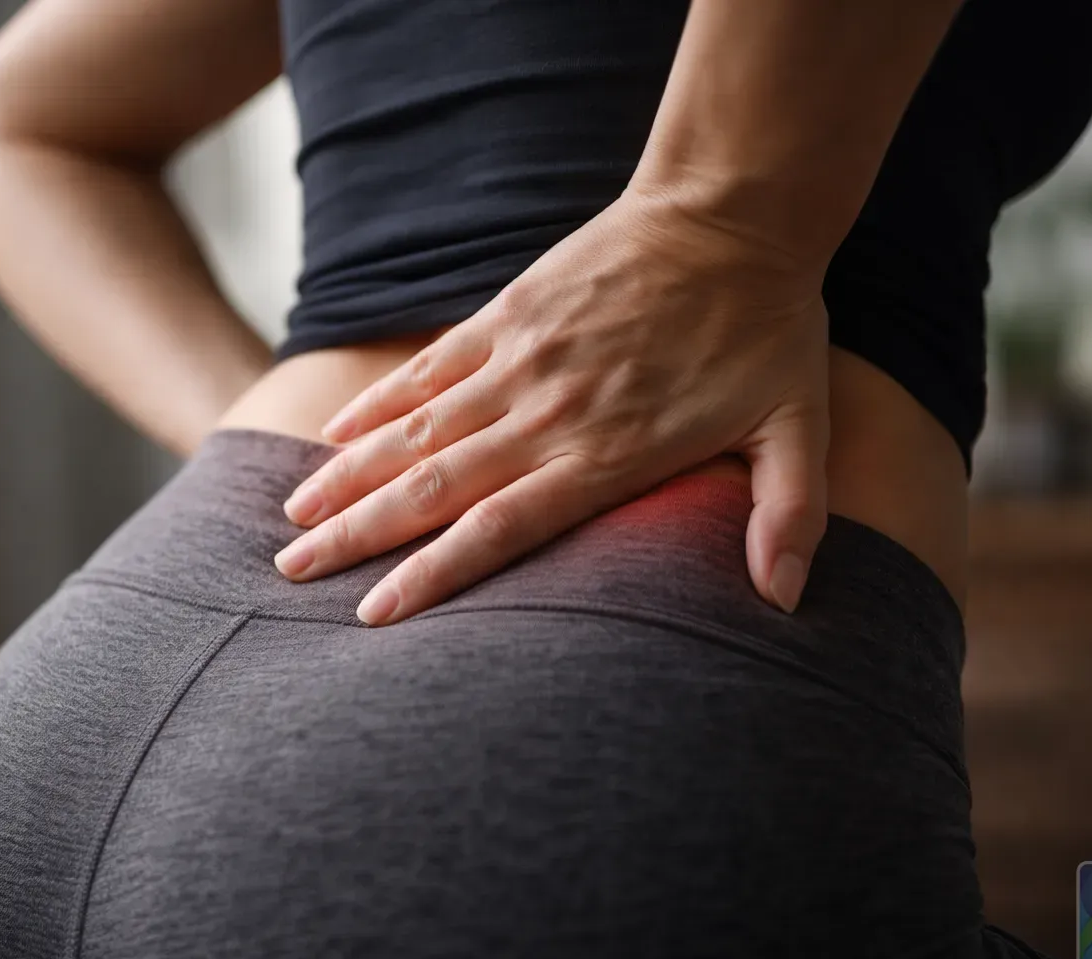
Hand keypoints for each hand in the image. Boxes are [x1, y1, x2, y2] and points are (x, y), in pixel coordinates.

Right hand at [272, 189, 830, 624]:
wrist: (731, 213)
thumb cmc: (767, 329)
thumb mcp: (799, 430)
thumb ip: (788, 516)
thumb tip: (785, 602)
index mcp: (605, 455)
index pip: (499, 530)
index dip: (432, 575)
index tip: (373, 613)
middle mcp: (546, 414)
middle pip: (432, 488)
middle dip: (358, 535)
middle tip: (293, 572)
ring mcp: (518, 360)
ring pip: (415, 432)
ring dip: (348, 476)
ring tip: (292, 518)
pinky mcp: (506, 313)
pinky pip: (426, 367)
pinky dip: (376, 402)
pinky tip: (331, 434)